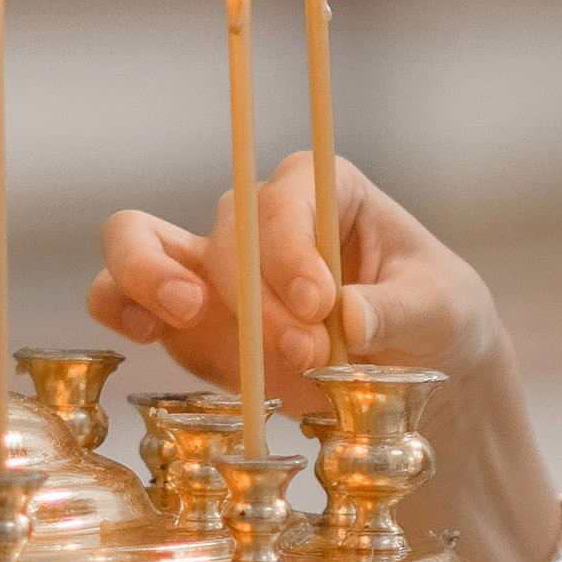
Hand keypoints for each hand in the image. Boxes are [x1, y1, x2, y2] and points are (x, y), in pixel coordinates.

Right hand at [88, 154, 501, 399]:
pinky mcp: (187, 317)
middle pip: (227, 230)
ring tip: (184, 313)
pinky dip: (118, 305)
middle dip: (259, 297)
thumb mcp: (443, 311)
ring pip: (142, 239)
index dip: (292, 245)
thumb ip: (399, 311)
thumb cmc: (435, 320)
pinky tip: (140, 331)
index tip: (320, 304)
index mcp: (326, 189)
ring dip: (153, 275)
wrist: (417, 372)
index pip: (286, 195)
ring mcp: (215, 264)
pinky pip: (123, 296)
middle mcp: (261, 217)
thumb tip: (348, 318)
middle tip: (307, 351)